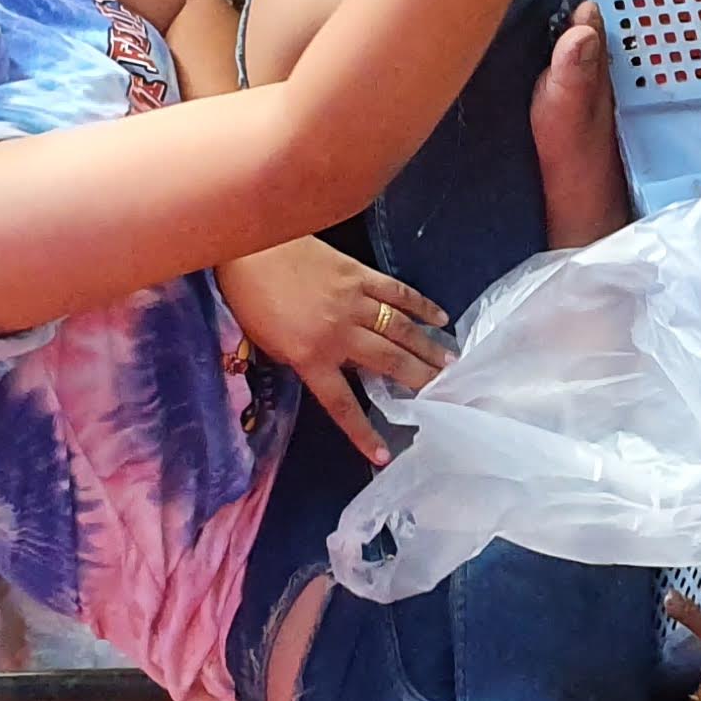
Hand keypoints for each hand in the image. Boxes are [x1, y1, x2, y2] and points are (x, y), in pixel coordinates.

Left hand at [216, 237, 450, 462]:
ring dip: (428, 348)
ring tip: (451, 363)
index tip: (384, 453)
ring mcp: (353, 301)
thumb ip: (305, 360)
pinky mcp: (359, 274)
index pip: (342, 403)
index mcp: (310, 357)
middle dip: (419, 381)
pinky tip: (439, 318)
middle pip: (388, 363)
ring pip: (400, 330)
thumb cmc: (251, 298)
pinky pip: (397, 292)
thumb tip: (342, 367)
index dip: (363, 431)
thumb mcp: (270, 344)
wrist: (249, 246)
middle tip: (445, 394)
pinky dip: (421, 306)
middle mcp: (339, 333)